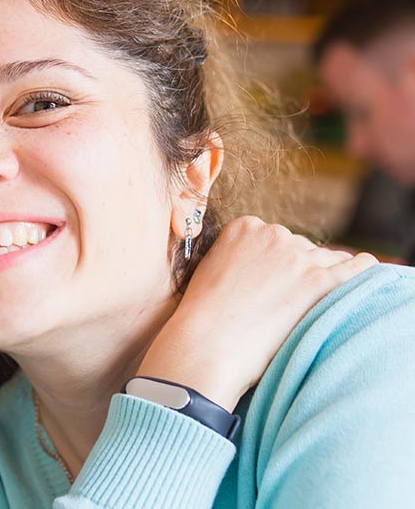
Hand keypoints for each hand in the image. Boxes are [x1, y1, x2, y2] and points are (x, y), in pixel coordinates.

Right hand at [138, 216, 376, 410]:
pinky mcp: (319, 282)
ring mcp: (297, 257)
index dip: (277, 261)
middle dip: (301, 268)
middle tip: (289, 300)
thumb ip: (238, 258)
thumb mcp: (212, 271)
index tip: (272, 281)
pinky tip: (368, 270)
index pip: (276, 237)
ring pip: (328, 259)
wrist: (207, 345)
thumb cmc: (203, 318)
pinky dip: (363, 269)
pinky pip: (355, 269)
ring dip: (328, 275)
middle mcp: (272, 234)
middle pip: (302, 247)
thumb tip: (267, 269)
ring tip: (325, 296)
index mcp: (244, 227)